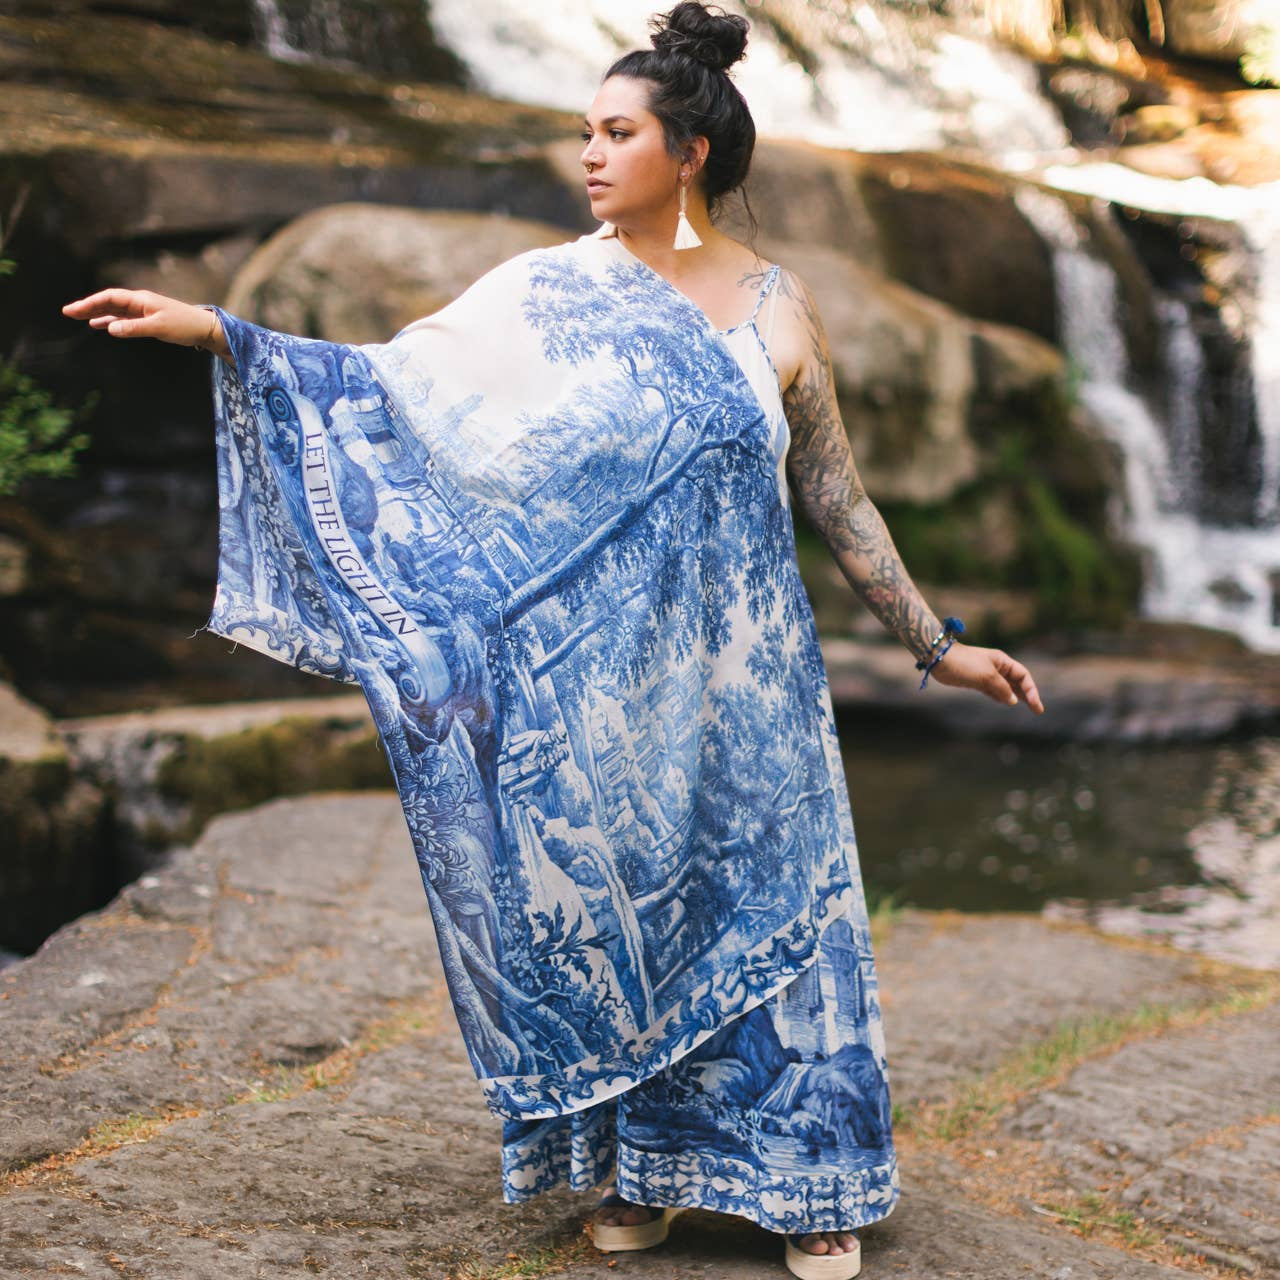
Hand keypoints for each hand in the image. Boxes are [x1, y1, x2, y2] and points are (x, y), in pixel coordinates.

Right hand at [61, 288, 226, 357]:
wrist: (204, 328)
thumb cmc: (183, 325)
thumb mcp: (158, 327)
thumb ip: (134, 328)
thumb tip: (110, 329)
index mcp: (140, 299)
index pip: (110, 297)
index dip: (90, 302)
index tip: (73, 309)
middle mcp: (139, 302)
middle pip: (108, 302)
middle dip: (88, 306)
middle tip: (67, 312)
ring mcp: (143, 310)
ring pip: (115, 310)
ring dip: (97, 313)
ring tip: (78, 317)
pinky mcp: (147, 319)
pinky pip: (124, 319)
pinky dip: (111, 321)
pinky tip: (100, 325)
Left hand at [925, 642, 1044, 712]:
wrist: (940, 659)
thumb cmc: (964, 663)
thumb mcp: (987, 676)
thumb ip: (1001, 689)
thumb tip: (1013, 700)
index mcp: (1002, 661)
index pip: (1023, 675)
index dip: (1031, 690)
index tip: (1035, 704)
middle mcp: (997, 667)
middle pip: (1017, 682)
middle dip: (1028, 695)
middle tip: (1037, 710)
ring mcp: (987, 674)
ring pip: (1006, 687)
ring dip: (1016, 697)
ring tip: (1028, 707)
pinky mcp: (977, 681)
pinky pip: (994, 691)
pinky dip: (1001, 697)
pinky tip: (1007, 703)